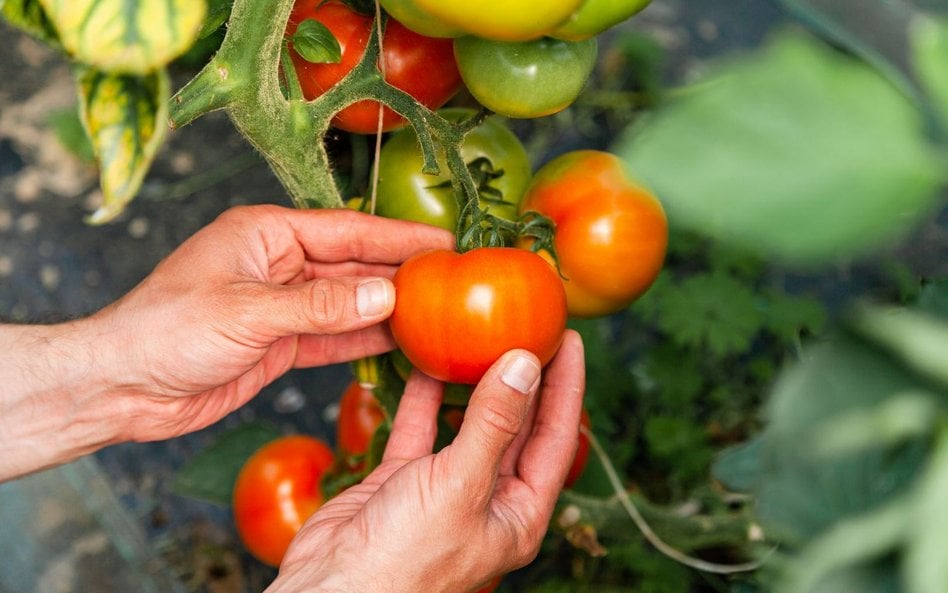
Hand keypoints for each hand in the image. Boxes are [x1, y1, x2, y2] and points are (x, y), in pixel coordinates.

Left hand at [95, 204, 453, 441]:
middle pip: (354, 266)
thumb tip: (384, 295)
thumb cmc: (165, 330)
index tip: (445, 241)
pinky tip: (400, 343)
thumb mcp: (247, 312)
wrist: (123, 386)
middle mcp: (278, 264)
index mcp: (266, 234)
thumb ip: (320, 306)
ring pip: (349, 304)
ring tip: (441, 314)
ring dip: (389, 311)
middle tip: (456, 281)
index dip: (399, 237)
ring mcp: (281, 305)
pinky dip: (364, 342)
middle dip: (402, 274)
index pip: (348, 231)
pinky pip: (334, 337)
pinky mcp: (280, 343)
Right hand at [268, 330, 585, 592]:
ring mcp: (444, 488)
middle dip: (523, 376)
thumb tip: (524, 366)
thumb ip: (492, 424)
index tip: (566, 339)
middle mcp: (487, 498)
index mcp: (518, 513)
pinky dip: (422, 395)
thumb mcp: (459, 488)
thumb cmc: (404, 563)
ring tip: (481, 333)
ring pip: (467, 422)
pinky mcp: (403, 480)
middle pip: (516, 425)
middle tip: (529, 325)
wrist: (330, 591)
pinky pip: (420, 428)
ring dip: (472, 381)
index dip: (565, 386)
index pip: (556, 438)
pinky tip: (426, 361)